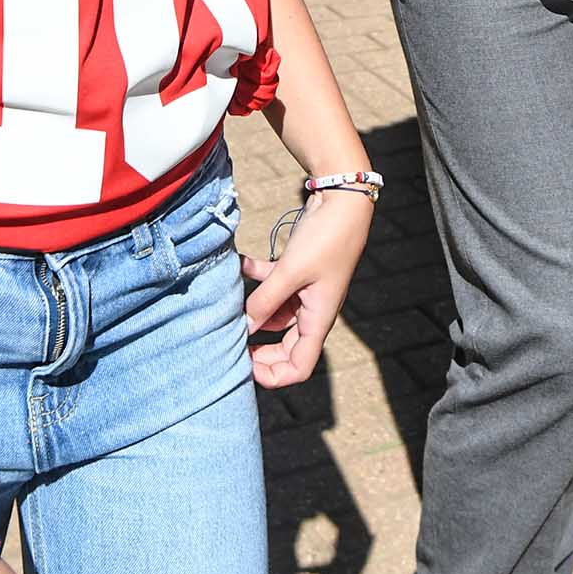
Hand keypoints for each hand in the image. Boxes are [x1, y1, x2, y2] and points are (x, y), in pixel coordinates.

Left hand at [242, 188, 372, 388]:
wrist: (343, 198)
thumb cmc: (326, 238)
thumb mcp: (290, 271)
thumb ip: (265, 300)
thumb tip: (244, 327)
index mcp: (318, 319)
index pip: (299, 366)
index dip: (273, 375)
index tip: (245, 366)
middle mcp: (313, 310)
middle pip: (285, 347)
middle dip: (259, 351)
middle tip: (231, 344)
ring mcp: (306, 290)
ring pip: (275, 315)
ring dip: (254, 312)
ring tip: (229, 305)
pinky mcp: (299, 270)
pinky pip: (272, 284)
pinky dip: (255, 278)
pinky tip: (238, 264)